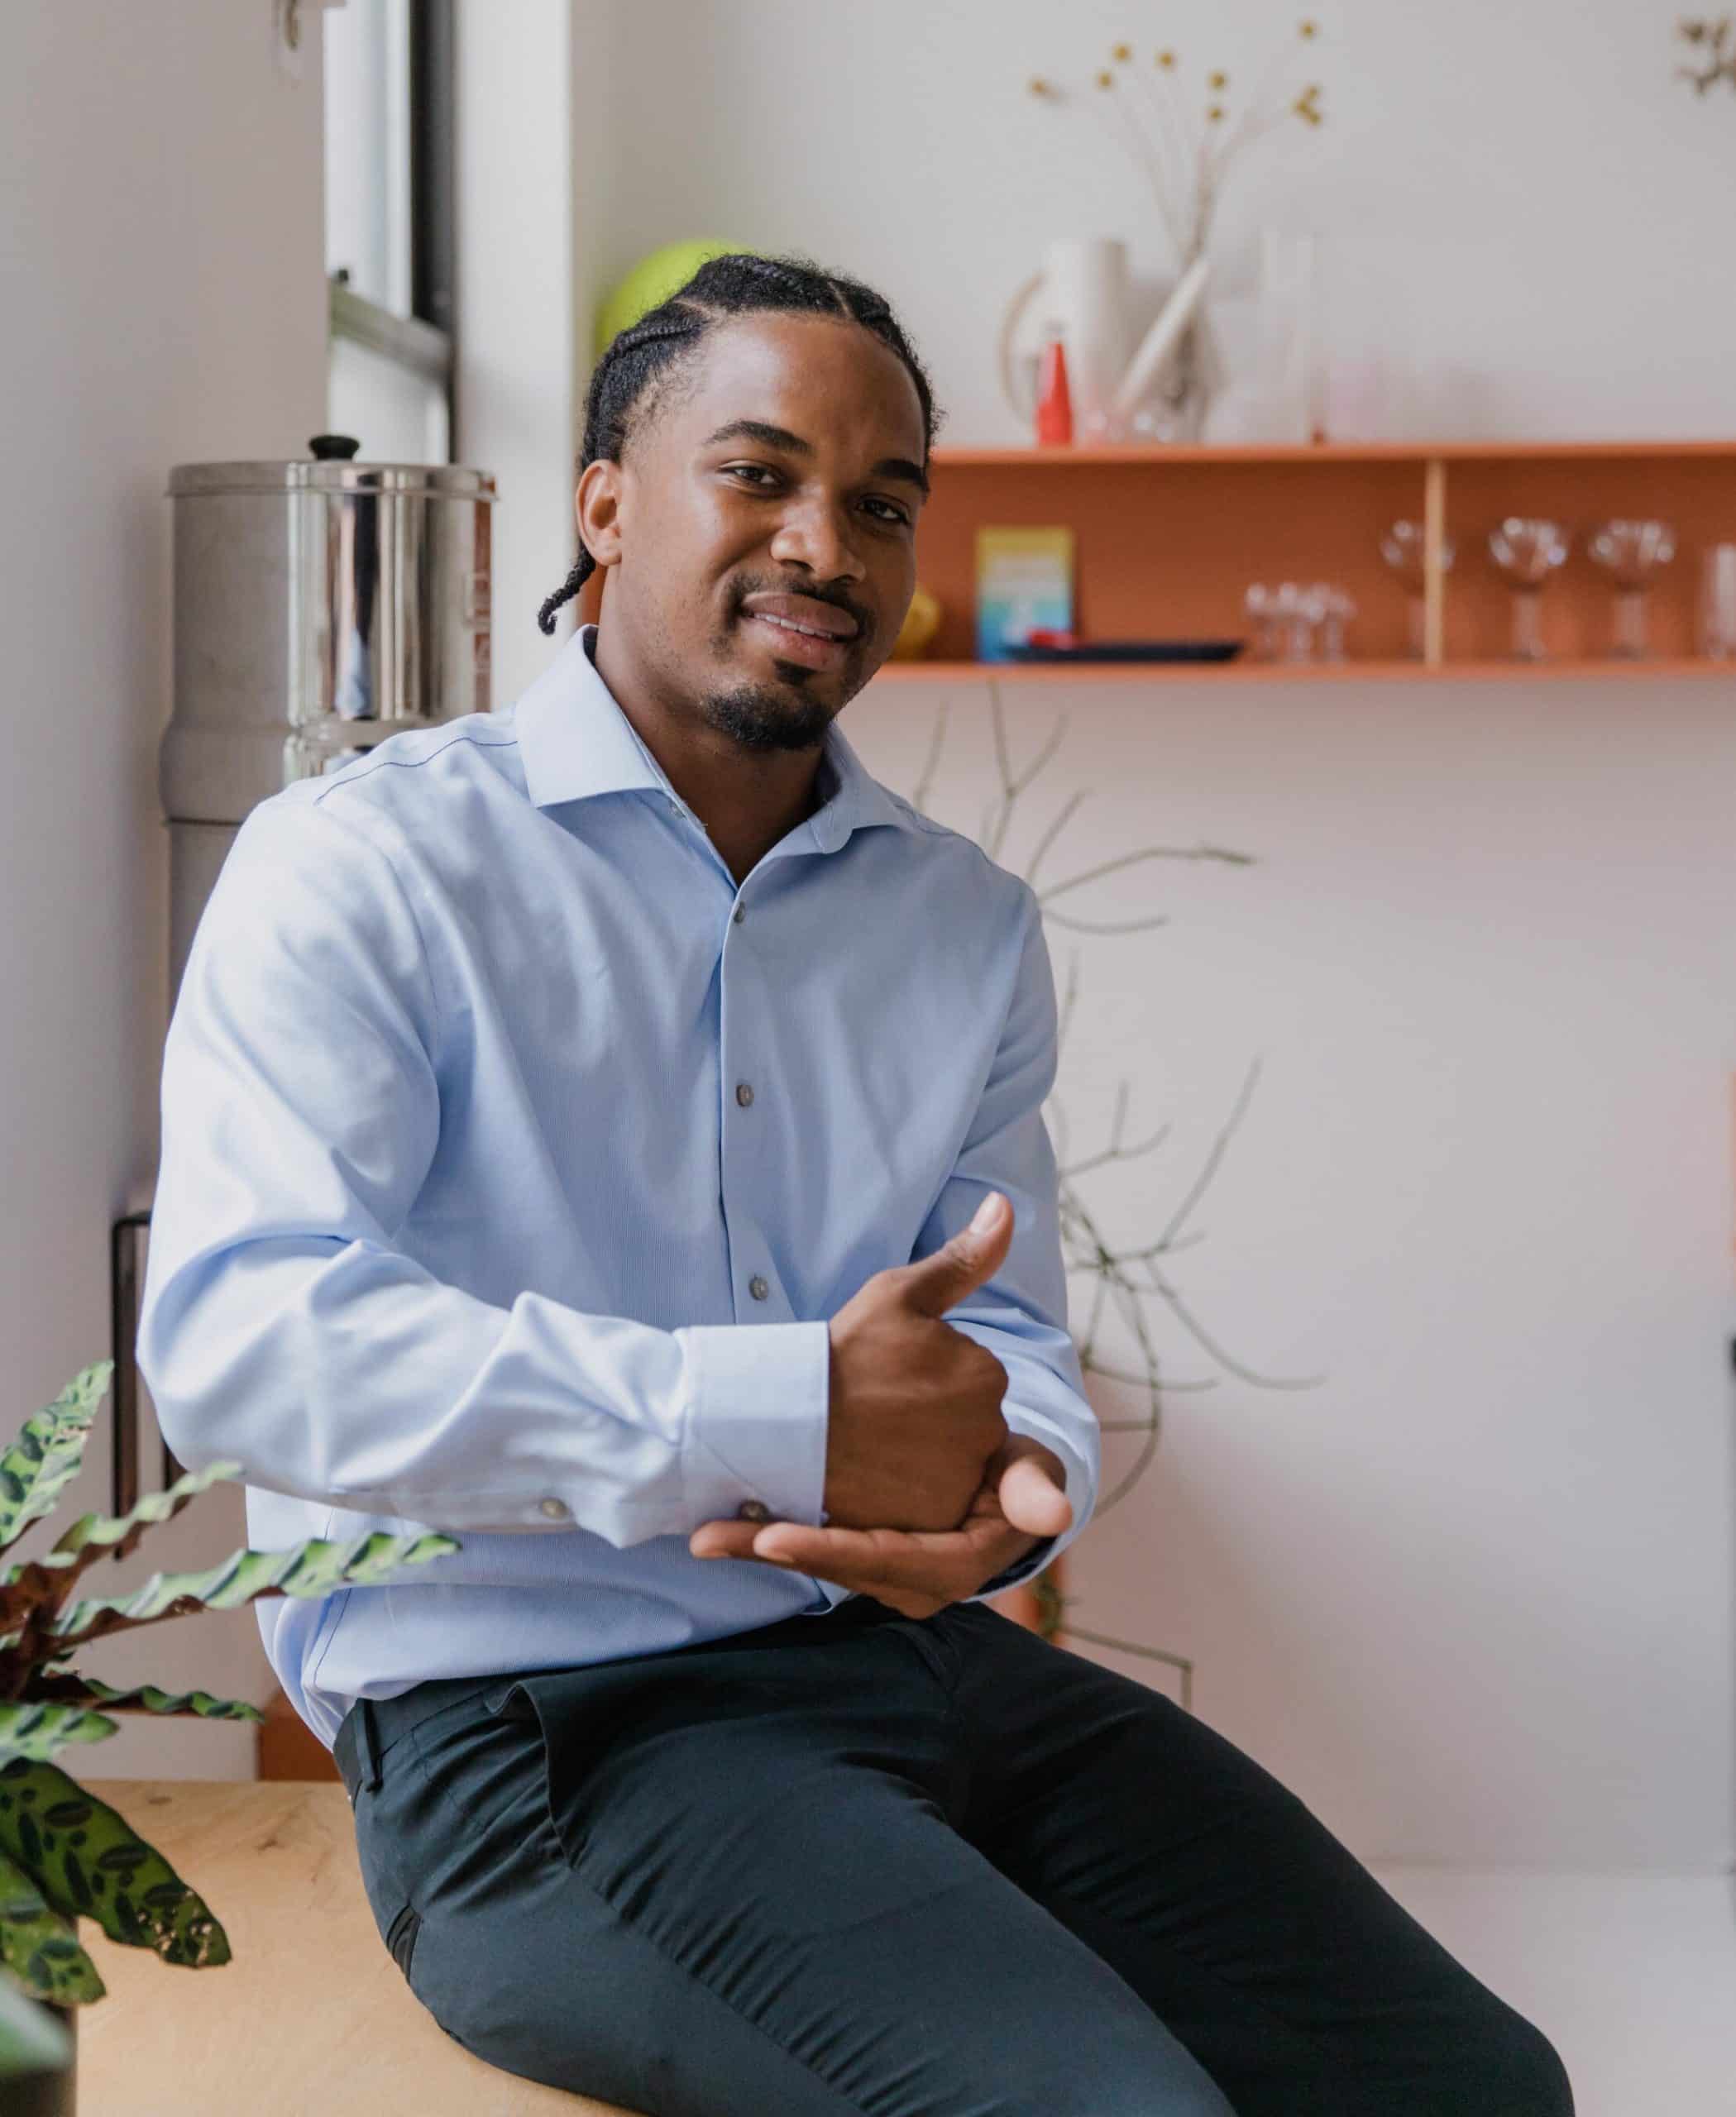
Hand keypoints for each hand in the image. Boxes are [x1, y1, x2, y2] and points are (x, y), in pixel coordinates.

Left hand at [690, 1433, 1071, 1618]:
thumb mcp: (1032, 1471)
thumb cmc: (1018, 1471)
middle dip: (771, 1554)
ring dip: (757, 1549)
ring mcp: (887, 1577)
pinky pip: (814, 1551)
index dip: (830, 1552)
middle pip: (837, 1569)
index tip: (774, 1540)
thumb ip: (1035, 1486)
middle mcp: (917, 1585)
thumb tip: (1056, 1513)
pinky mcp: (863, 1559)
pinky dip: (769, 1537)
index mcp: (955, 1565)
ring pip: (817, 1565)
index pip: (885, 1562)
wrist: (1003, 1481)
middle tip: (710, 1537)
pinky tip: (722, 1523)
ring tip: (702, 1532)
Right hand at [819, 1191, 1015, 1533]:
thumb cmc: (840, 1353)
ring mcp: (960, 1482)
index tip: (888, 1374)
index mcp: (986, 1373)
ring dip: (918, 1456)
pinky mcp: (934, 1525)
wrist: (783, 1423)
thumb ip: (964, 1259)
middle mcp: (987, 1431)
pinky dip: (908, 1494)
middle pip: (966, 1423)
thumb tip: (1006, 1207)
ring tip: (870, 1440)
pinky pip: (933, 1507)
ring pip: (949, 1465)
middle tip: (876, 1407)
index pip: (972, 1375)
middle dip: (930, 1417)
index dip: (927, 1374)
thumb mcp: (898, 1294)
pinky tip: (873, 1475)